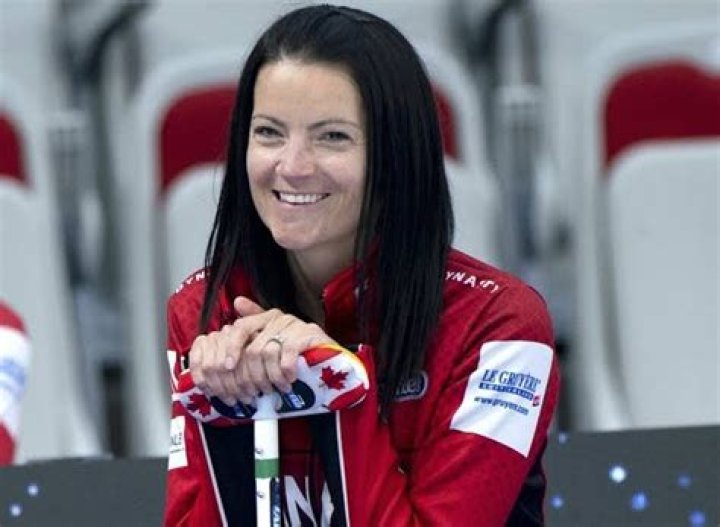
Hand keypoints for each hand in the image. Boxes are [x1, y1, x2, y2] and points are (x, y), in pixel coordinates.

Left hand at [188, 296, 335, 405]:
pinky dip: (284, 371)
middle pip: (252, 348)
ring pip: (267, 353)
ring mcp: (294, 325)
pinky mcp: (308, 334)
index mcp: (266, 317)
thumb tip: (236, 302)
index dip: (231, 349)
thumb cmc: (299, 350)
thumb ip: (254, 327)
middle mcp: (278, 318)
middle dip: (251, 375)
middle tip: (255, 392)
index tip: (227, 368)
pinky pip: (286, 354)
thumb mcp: (273, 339)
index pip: (240, 328)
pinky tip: (288, 380)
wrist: (332, 355)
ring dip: (269, 377)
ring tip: (274, 389)